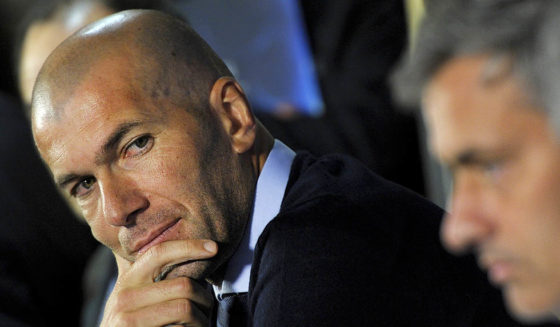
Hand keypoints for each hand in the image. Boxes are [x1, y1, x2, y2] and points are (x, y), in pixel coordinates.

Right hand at [100, 239, 217, 325]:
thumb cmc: (128, 325)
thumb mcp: (130, 297)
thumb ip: (144, 274)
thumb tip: (165, 240)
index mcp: (128, 281)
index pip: (159, 253)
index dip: (189, 246)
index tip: (213, 247)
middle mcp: (125, 298)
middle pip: (183, 285)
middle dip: (204, 298)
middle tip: (207, 309)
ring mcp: (129, 321)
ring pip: (185, 308)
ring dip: (201, 319)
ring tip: (199, 324)